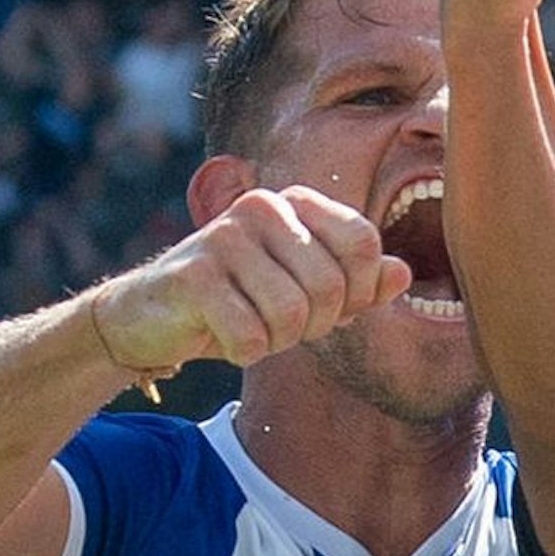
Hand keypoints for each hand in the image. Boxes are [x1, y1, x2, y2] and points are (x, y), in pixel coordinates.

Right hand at [89, 185, 410, 371]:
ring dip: (276, 340)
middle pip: (332, 286)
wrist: (151, 319)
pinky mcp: (193, 274)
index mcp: (295, 203)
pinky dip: (244, 352)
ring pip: (293, 314)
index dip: (359, 292)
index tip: (331, 309)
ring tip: (249, 327)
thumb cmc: (239, 303)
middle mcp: (262, 206)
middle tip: (277, 325)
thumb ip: (359, 285)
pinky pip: (250, 335)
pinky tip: (221, 337)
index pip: (364, 243)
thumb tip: (403, 274)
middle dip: (314, 325)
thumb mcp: (307, 294)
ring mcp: (225, 236)